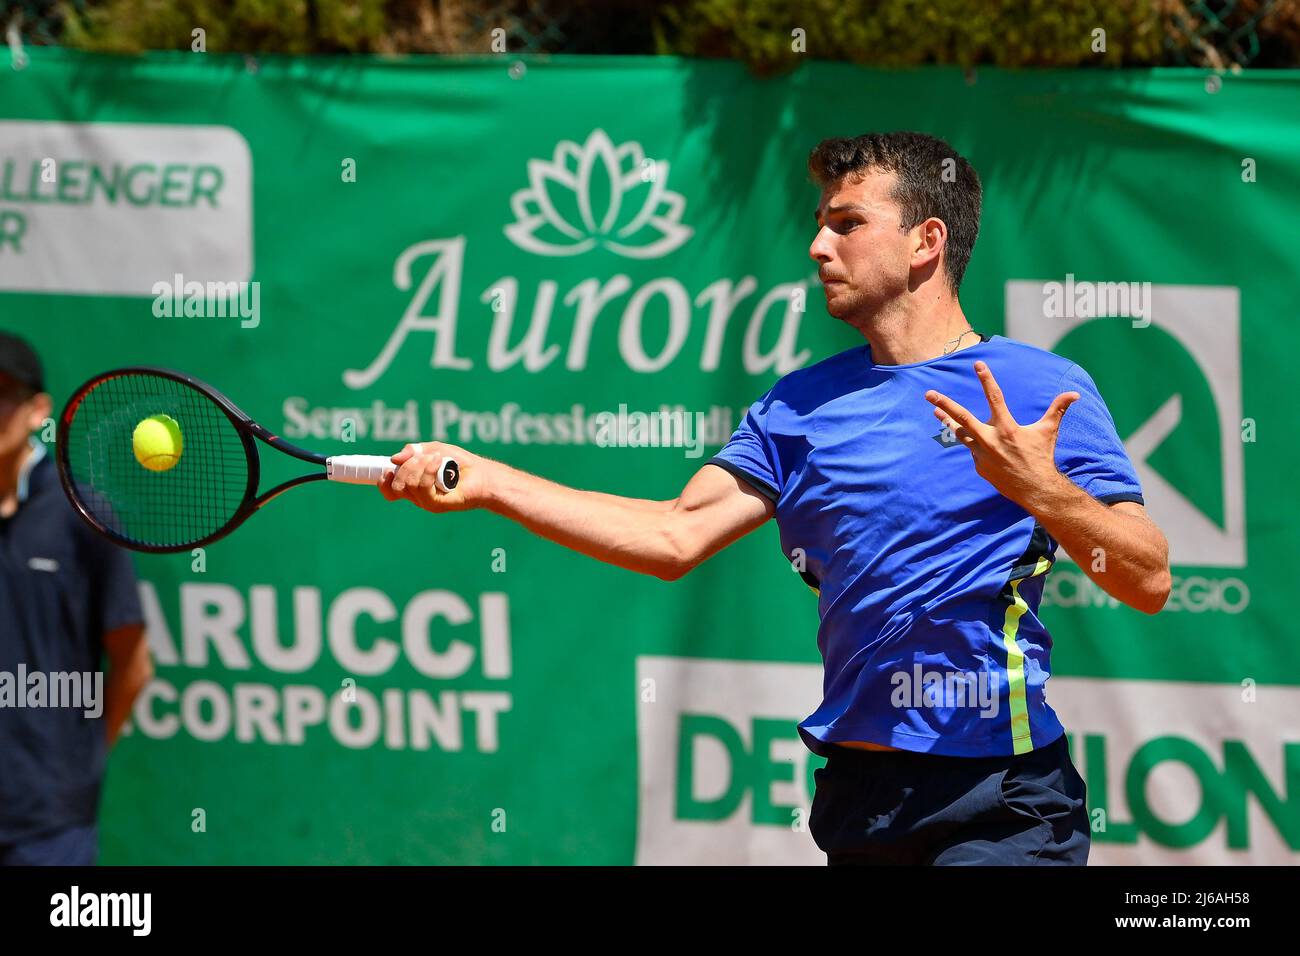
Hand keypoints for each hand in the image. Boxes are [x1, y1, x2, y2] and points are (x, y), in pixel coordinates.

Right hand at [377, 441, 486, 512]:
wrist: (484, 475)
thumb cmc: (461, 463)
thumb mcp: (435, 449)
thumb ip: (415, 451)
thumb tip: (394, 459)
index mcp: (413, 486)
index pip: (390, 490)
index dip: (384, 480)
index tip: (390, 467)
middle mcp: (417, 496)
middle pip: (396, 485)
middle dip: (407, 466)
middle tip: (425, 456)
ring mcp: (427, 502)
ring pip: (408, 485)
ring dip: (419, 466)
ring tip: (437, 458)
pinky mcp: (437, 505)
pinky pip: (422, 488)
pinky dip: (428, 471)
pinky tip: (439, 462)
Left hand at [924, 361, 1079, 512]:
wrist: (1035, 489)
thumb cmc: (1042, 457)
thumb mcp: (1049, 431)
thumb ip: (1058, 409)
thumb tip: (1075, 394)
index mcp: (1007, 428)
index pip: (994, 398)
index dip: (986, 379)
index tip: (977, 364)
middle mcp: (990, 440)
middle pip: (962, 417)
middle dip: (944, 404)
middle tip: (929, 394)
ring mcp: (982, 454)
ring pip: (960, 433)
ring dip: (947, 421)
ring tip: (935, 412)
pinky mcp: (979, 465)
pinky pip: (975, 450)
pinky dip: (976, 444)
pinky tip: (982, 444)